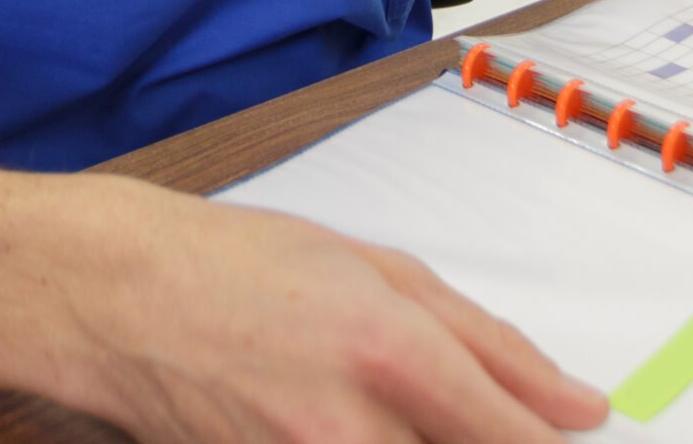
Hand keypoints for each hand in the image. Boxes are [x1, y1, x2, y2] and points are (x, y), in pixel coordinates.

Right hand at [70, 187, 607, 442]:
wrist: (117, 298)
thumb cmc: (240, 265)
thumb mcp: (379, 270)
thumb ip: (489, 344)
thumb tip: (574, 406)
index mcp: (390, 349)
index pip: (511, 441)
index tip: (575, 443)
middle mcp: (349, 428)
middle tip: (459, 421)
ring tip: (388, 413)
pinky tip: (349, 426)